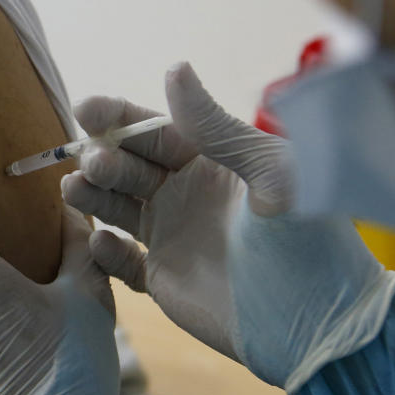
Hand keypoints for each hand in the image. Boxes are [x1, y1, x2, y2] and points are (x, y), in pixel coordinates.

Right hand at [63, 61, 394, 392]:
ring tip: (75, 190)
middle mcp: (187, 193)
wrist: (318, 326)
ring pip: (117, 208)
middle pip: (129, 166)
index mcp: (214, 162)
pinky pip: (122, 262)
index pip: (157, 130)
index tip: (85, 108)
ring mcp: (172, 236)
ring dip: (93, 197)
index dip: (119, 117)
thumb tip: (174, 68)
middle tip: (93, 163)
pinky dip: (107, 253)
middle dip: (104, 158)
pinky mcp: (163, 280)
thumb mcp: (272, 174)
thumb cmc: (307, 243)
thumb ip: (218, 127)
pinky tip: (104, 244)